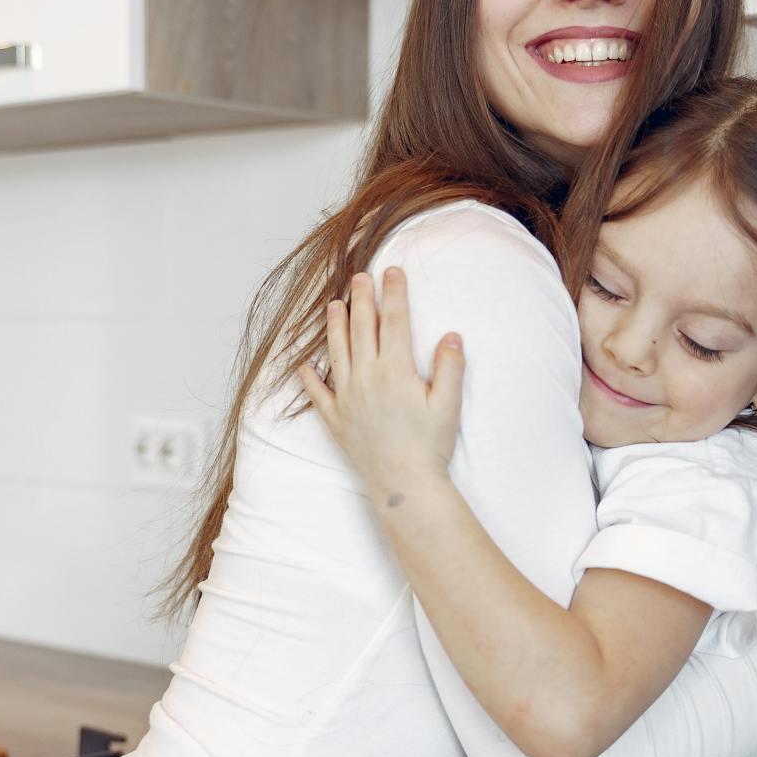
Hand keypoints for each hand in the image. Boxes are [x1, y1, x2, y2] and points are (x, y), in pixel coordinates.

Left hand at [298, 267, 464, 496]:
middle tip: (360, 276)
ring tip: (333, 305)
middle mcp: (366, 379)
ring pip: (337, 353)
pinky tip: (305, 366)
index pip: (394, 322)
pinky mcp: (336, 420)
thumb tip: (451, 335)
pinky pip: (318, 394)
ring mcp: (347, 398)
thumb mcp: (448, 405)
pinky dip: (310, 378)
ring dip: (335, 326)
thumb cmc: (430, 446)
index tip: (392, 272)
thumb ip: (450, 368)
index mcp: (395, 371)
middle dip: (362, 299)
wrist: (404, 485)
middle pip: (362, 329)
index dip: (394, 293)